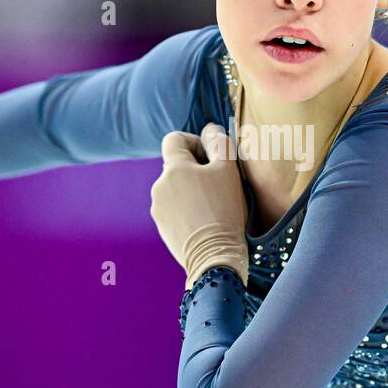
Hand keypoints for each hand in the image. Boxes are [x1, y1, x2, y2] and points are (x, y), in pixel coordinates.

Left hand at [150, 122, 248, 289]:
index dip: (195, 141)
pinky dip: (188, 209)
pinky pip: (175, 209)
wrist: (214, 257)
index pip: (174, 139)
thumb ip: (219, 143)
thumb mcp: (229, 171)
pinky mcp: (162, 227)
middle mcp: (159, 186)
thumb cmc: (224, 211)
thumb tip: (210, 130)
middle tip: (220, 184)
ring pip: (176, 188)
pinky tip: (206, 221)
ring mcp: (158, 209)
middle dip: (197, 169)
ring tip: (215, 205)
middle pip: (177, 165)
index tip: (212, 155)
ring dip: (193, 190)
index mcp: (173, 169)